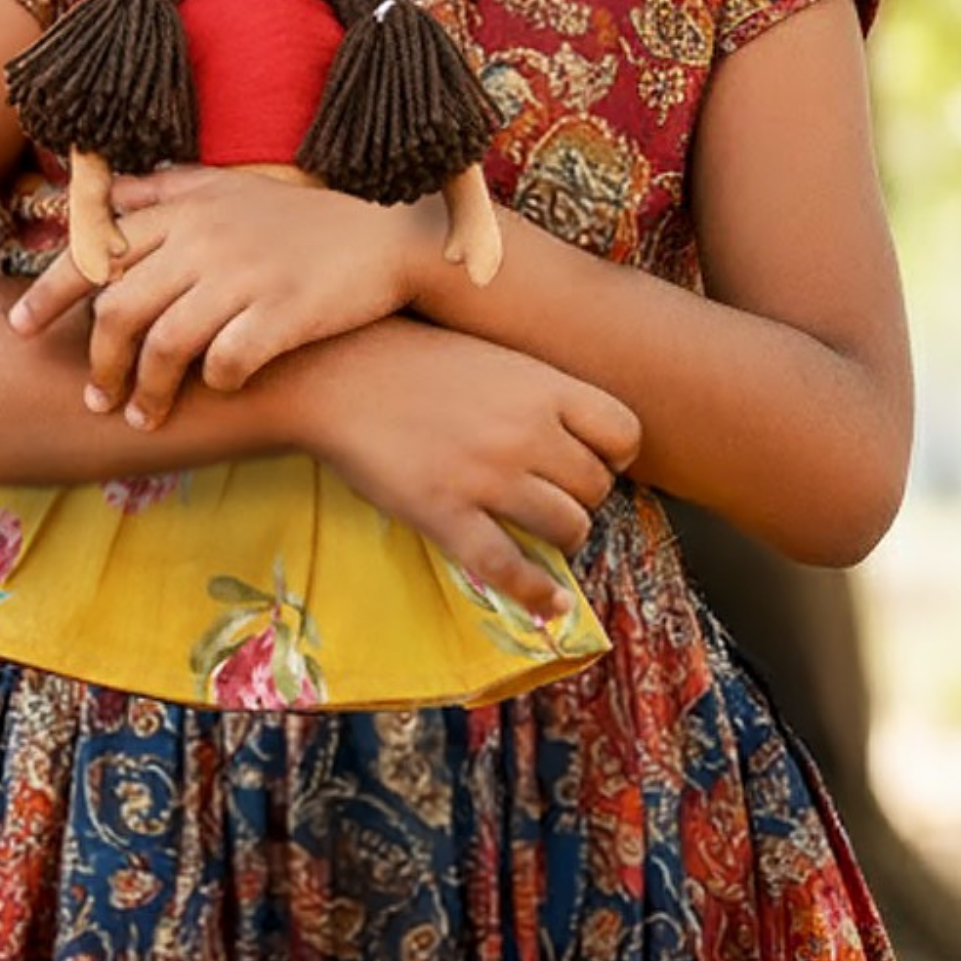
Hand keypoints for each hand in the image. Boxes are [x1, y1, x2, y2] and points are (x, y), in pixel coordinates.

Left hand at [10, 166, 444, 430]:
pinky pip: (225, 364)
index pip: (97, 252)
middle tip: (94, 398)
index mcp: (187, 209)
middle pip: (119, 310)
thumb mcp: (233, 187)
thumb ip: (168, 188)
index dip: (49, 293)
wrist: (389, 237)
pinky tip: (214, 394)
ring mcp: (245, 276)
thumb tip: (109, 190)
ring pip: (164, 346)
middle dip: (98, 364)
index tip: (18, 327)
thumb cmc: (304, 218)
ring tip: (143, 418)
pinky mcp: (284, 313)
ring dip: (146, 392)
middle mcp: (207, 239)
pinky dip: (211, 386)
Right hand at [289, 319, 640, 617]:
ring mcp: (488, 474)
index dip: (615, 456)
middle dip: (583, 499)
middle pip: (596, 486)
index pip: (623, 432)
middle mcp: (526, 430)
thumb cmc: (411, 359)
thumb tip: (571, 435)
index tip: (597, 463)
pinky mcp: (448, 513)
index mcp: (540, 385)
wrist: (337, 374)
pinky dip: (537, 593)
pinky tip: (549, 603)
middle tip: (556, 498)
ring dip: (564, 538)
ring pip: (568, 527)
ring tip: (547, 538)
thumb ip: (535, 392)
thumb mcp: (489, 357)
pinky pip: (509, 567)